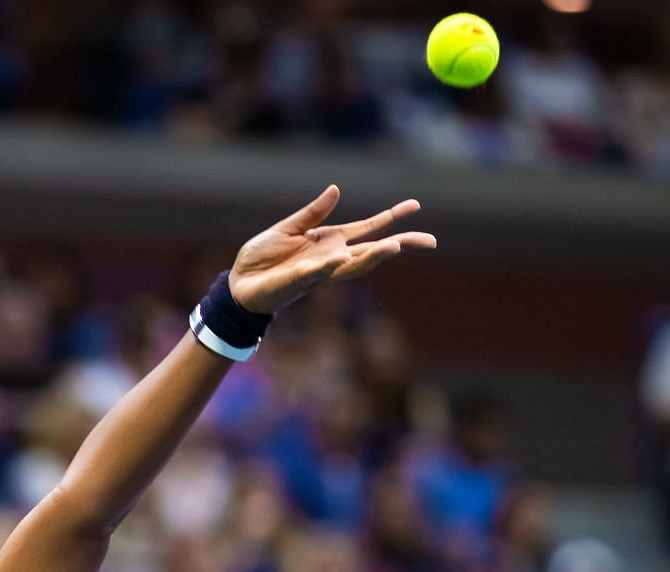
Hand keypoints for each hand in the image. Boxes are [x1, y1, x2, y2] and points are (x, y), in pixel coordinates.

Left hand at [228, 185, 435, 314]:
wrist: (238, 284)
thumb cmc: (263, 258)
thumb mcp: (288, 228)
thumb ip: (313, 213)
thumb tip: (336, 189)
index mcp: (331, 242)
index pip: (368, 228)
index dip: (391, 217)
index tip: (415, 205)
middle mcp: (331, 258)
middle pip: (374, 251)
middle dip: (401, 244)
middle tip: (430, 240)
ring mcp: (318, 271)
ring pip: (353, 266)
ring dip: (374, 257)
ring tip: (396, 246)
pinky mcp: (298, 280)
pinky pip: (317, 272)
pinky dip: (328, 266)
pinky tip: (340, 257)